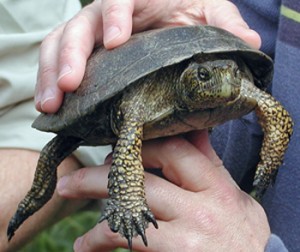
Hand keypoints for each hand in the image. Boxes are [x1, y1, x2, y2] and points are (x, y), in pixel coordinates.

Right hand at [35, 0, 260, 113]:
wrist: (177, 21)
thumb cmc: (190, 14)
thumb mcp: (210, 15)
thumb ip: (225, 25)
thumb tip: (249, 42)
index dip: (114, 17)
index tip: (115, 41)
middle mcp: (109, 17)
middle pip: (79, 28)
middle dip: (70, 56)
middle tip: (66, 86)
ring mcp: (95, 38)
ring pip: (60, 46)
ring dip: (51, 75)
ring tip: (49, 106)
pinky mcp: (90, 57)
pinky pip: (61, 64)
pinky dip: (53, 84)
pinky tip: (53, 109)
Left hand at [57, 131, 269, 251]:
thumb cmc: (244, 237)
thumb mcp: (235, 197)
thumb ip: (211, 165)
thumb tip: (194, 132)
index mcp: (216, 185)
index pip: (174, 148)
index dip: (142, 144)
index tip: (119, 150)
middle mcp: (202, 204)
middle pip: (145, 171)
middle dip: (107, 168)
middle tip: (82, 171)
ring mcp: (188, 230)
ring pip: (130, 199)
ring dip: (92, 190)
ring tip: (69, 190)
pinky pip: (127, 236)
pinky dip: (99, 238)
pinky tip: (85, 243)